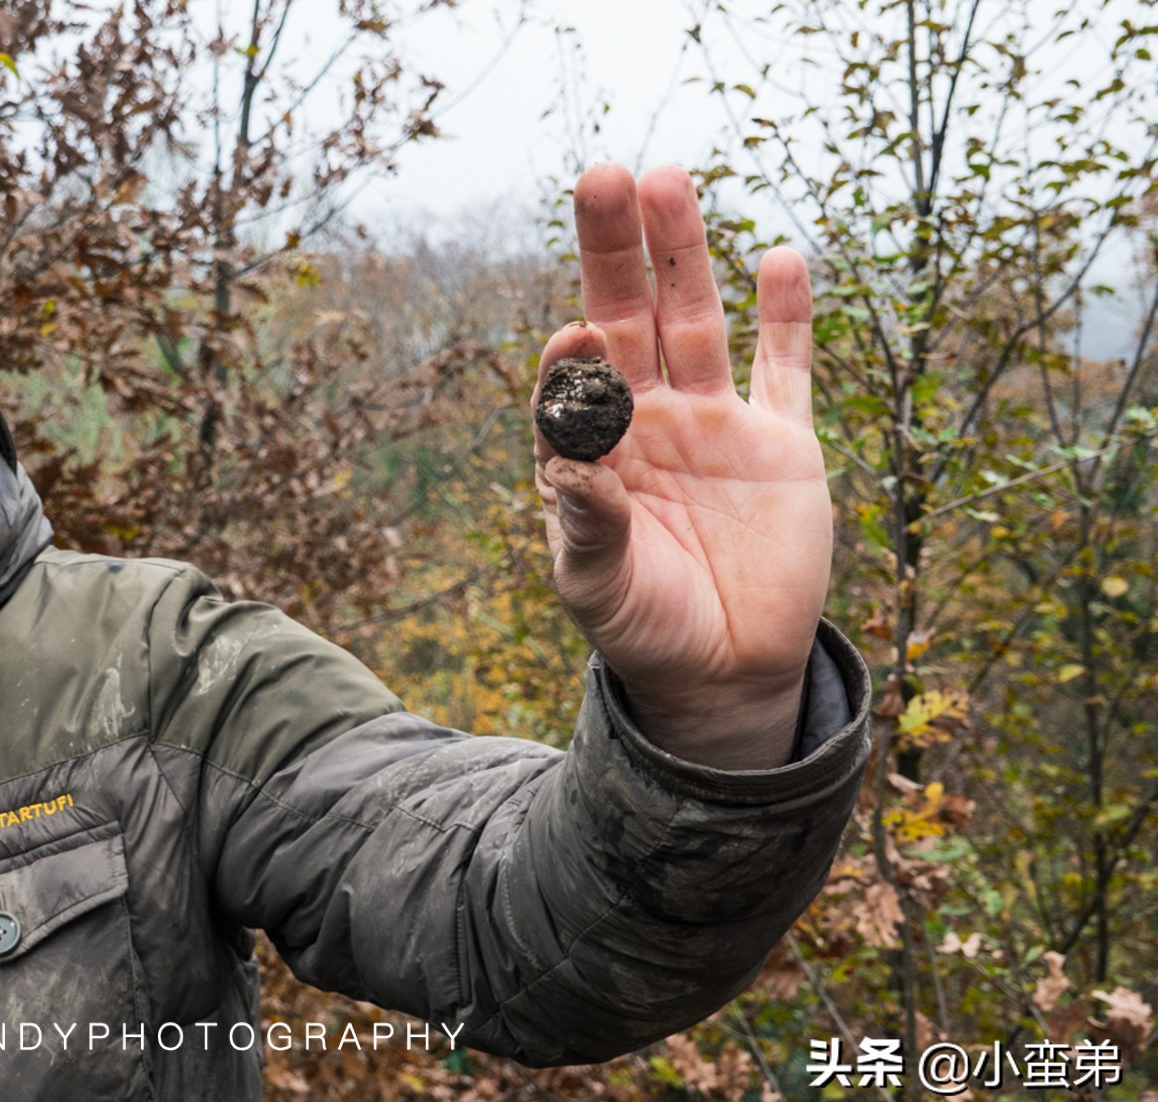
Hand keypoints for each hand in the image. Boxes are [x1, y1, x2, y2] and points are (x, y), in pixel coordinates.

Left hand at [535, 163, 829, 770]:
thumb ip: (586, 526)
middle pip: (627, 318)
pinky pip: (782, 367)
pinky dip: (784, 315)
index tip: (574, 336)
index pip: (572, 385)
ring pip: (696, 320)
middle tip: (603, 177)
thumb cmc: (640, 627)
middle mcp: (645, 421)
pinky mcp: (781, 441)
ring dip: (684, 253)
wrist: (722, 672)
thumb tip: (570, 468)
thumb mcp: (596, 587)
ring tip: (668, 179)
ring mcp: (713, 423)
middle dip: (614, 251)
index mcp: (589, 452)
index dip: (571, 358)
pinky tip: (779, 257)